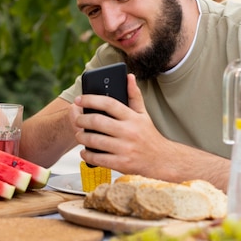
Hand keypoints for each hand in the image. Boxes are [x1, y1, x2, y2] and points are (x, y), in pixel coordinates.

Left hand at [72, 73, 229, 190]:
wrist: (163, 160)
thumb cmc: (149, 135)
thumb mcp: (143, 114)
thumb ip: (134, 96)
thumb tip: (129, 76)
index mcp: (132, 118)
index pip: (109, 103)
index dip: (91, 99)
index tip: (79, 100)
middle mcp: (128, 132)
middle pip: (98, 122)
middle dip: (82, 120)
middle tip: (77, 120)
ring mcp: (125, 148)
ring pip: (95, 141)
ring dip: (82, 137)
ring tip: (79, 135)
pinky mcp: (122, 164)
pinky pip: (98, 158)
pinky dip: (87, 154)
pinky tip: (85, 151)